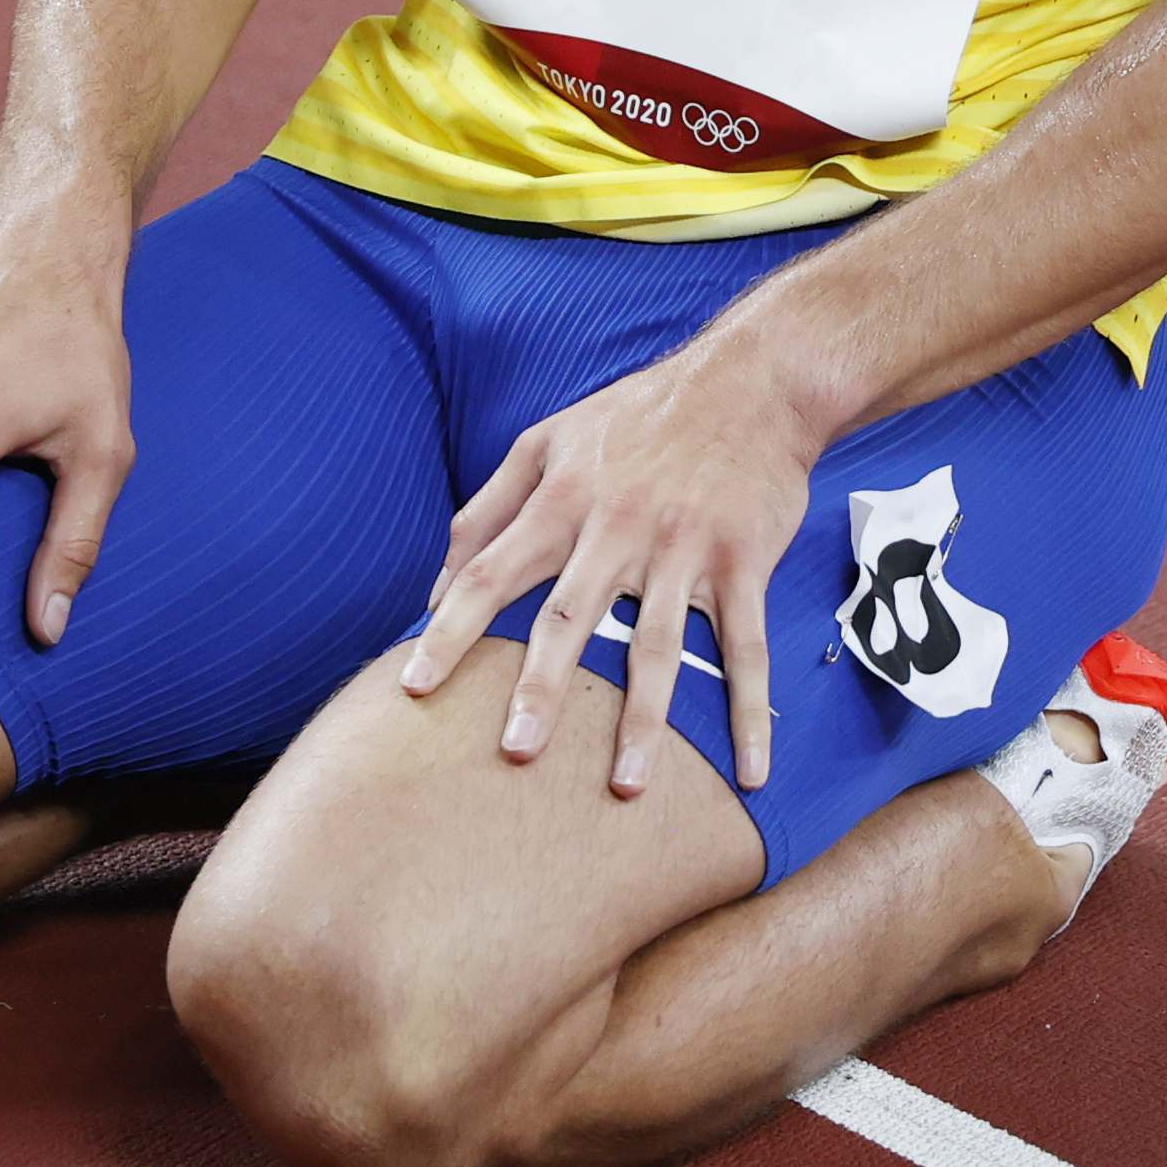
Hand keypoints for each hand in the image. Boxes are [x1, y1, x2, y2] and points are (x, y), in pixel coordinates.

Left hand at [397, 331, 819, 799]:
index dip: (450, 630)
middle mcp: (618, 527)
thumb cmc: (639, 416)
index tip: (415, 687)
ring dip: (644, 721)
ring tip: (625, 786)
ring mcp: (684, 548)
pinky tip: (751, 772)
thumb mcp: (549, 439)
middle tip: (515, 753)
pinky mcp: (742, 562)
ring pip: (659, 646)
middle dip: (541, 687)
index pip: (491, 571)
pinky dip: (750, 712)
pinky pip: (747, 648)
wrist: (751, 381)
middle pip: (571, 618)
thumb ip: (487, 509)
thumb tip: (435, 585)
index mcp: (563, 498)